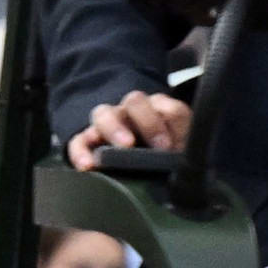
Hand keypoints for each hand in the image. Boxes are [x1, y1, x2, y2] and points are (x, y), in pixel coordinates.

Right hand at [68, 90, 190, 170]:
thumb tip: (187, 159)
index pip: (169, 108)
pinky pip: (79, 140)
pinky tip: (87, 165)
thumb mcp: (180, 151)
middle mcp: (132, 112)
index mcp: (160, 110)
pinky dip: (82, 151)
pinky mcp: (87, 140)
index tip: (171, 146)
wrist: (137, 161)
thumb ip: (185, 147)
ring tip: (125, 146)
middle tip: (159, 146)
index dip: (172, 123)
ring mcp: (108, 123)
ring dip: (115, 128)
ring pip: (105, 113)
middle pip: (135, 102)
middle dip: (148, 122)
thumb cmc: (161, 156)